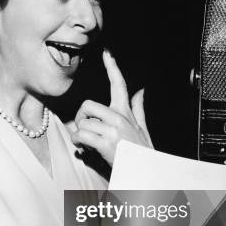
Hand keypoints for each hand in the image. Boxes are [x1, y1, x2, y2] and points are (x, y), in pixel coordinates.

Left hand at [71, 49, 152, 165]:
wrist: (147, 172)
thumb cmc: (142, 152)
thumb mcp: (143, 127)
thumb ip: (138, 108)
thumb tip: (141, 91)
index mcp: (126, 112)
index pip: (119, 84)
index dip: (112, 67)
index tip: (107, 53)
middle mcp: (119, 118)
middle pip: (87, 105)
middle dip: (80, 118)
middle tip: (84, 129)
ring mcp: (113, 129)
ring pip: (83, 123)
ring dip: (80, 135)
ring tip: (89, 144)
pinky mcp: (106, 142)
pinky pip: (81, 135)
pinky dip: (78, 143)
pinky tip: (84, 148)